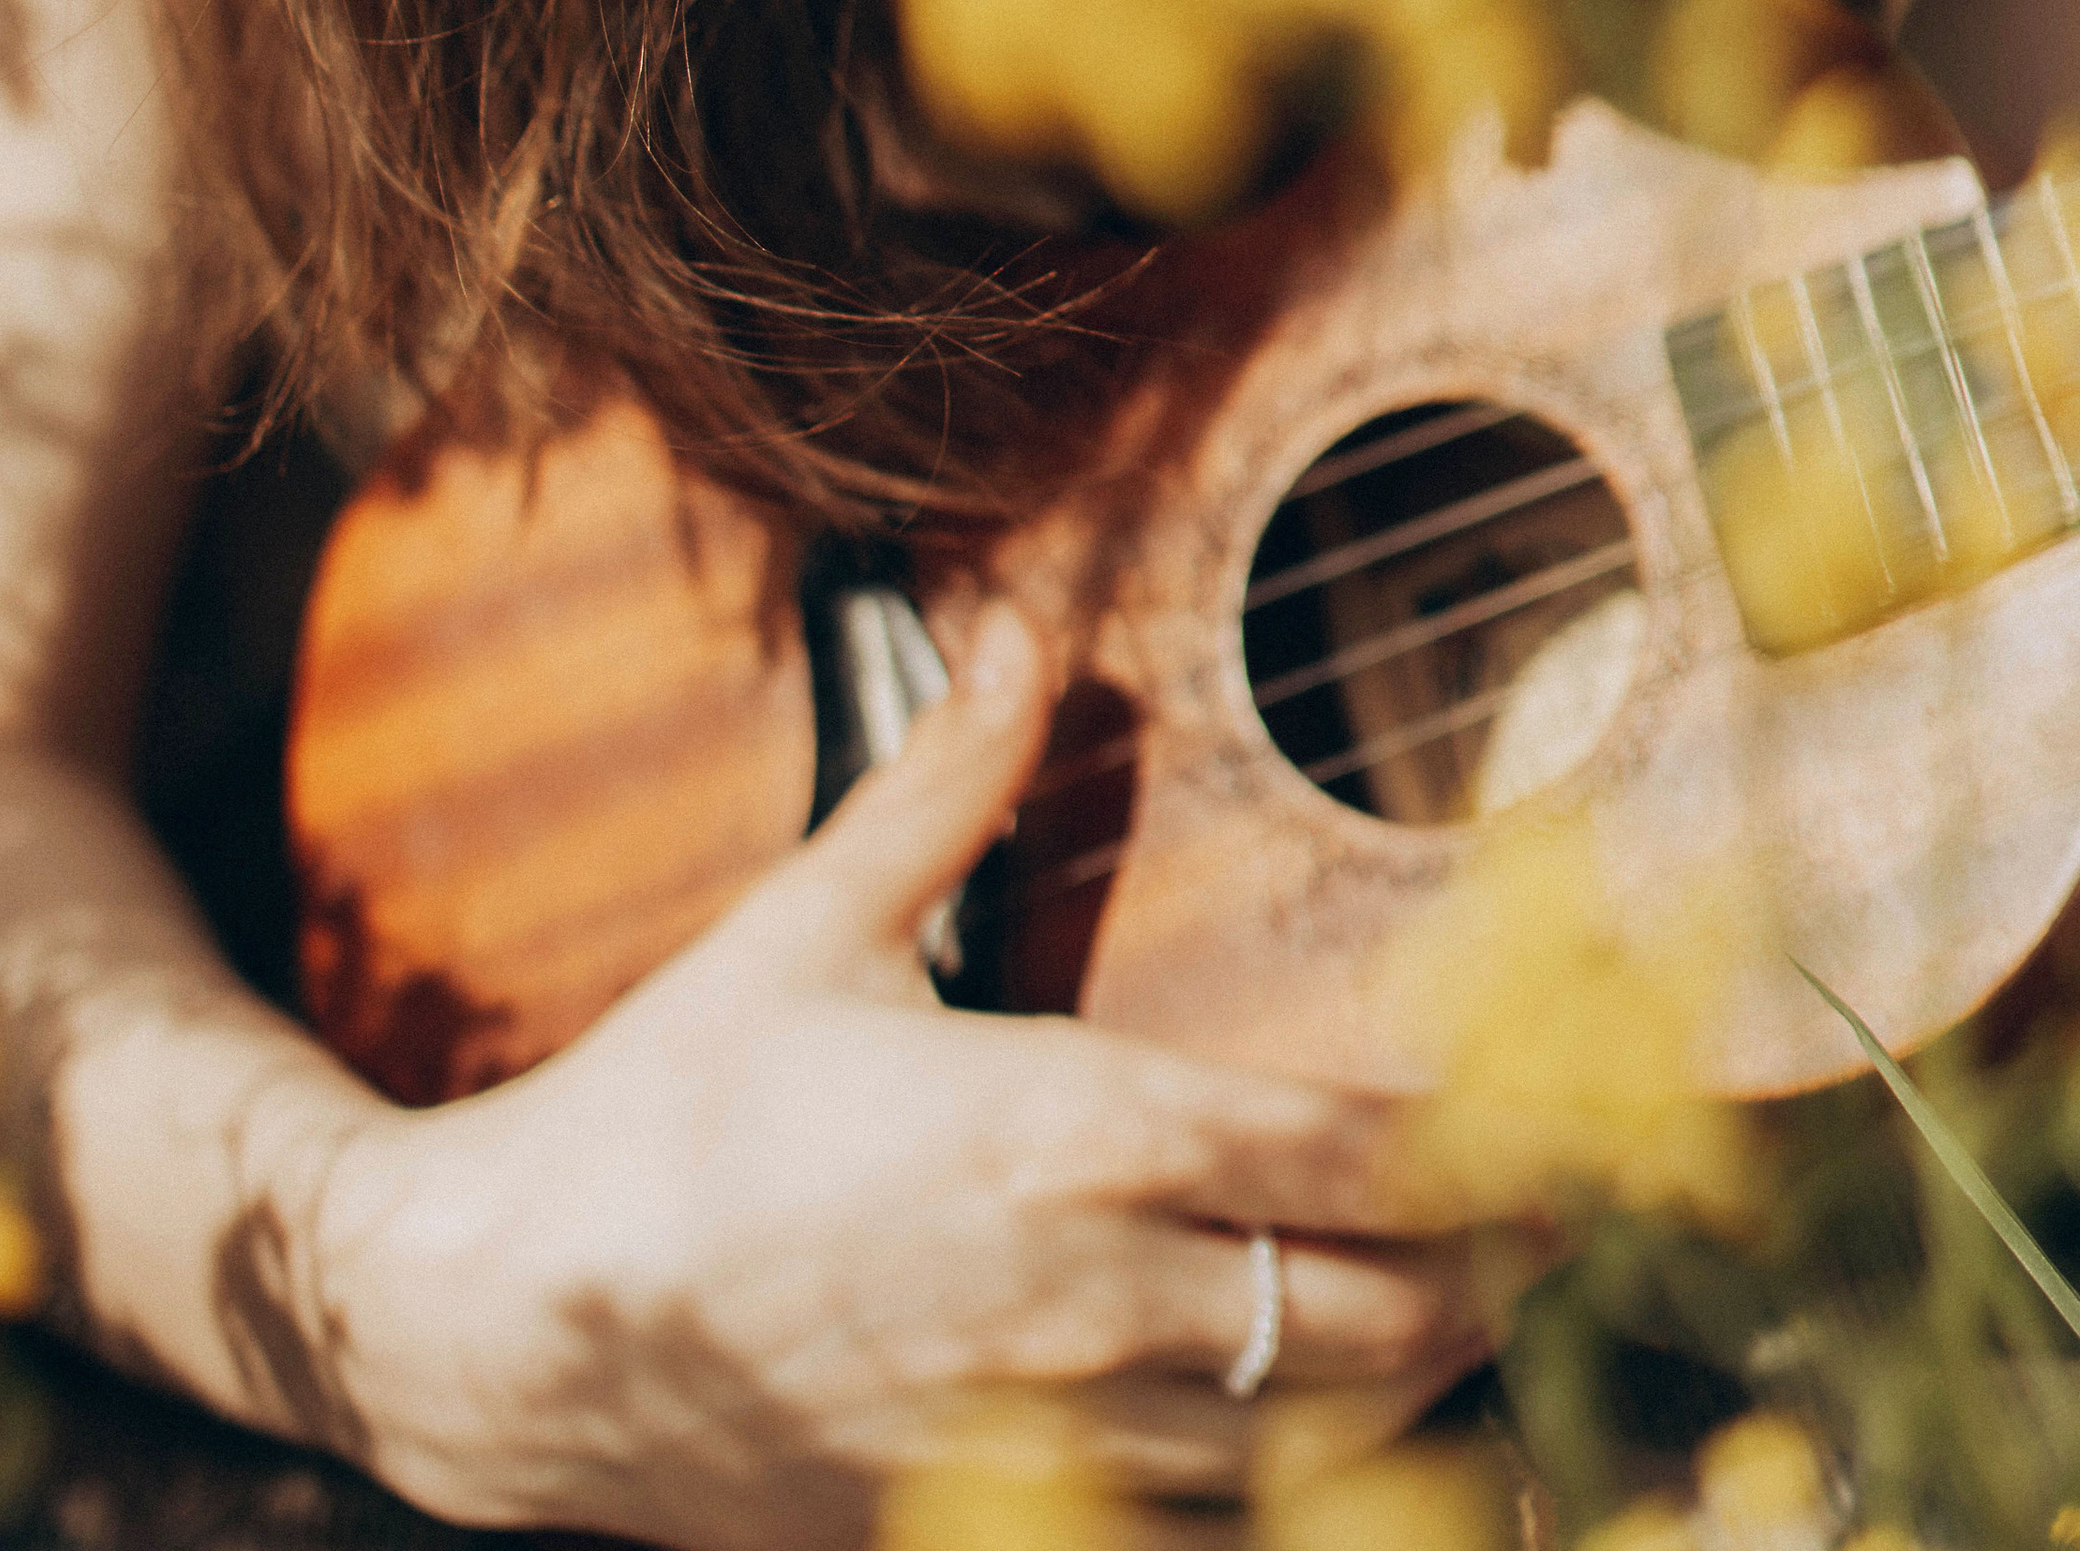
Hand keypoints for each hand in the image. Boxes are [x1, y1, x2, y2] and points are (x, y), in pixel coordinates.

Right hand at [325, 606, 1489, 1546]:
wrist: (507, 1328)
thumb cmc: (667, 1109)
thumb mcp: (809, 923)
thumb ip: (946, 780)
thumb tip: (1023, 621)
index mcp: (1062, 1130)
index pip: (1342, 1152)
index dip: (1483, 1151)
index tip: (1571, 1129)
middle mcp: (1083, 1297)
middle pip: (1369, 1319)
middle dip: (1489, 1285)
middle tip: (1568, 1241)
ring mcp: (1039, 1436)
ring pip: (1301, 1447)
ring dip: (1410, 1399)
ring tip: (1488, 1347)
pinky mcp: (972, 1521)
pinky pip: (1190, 1540)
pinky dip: (1274, 1502)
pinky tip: (1314, 1461)